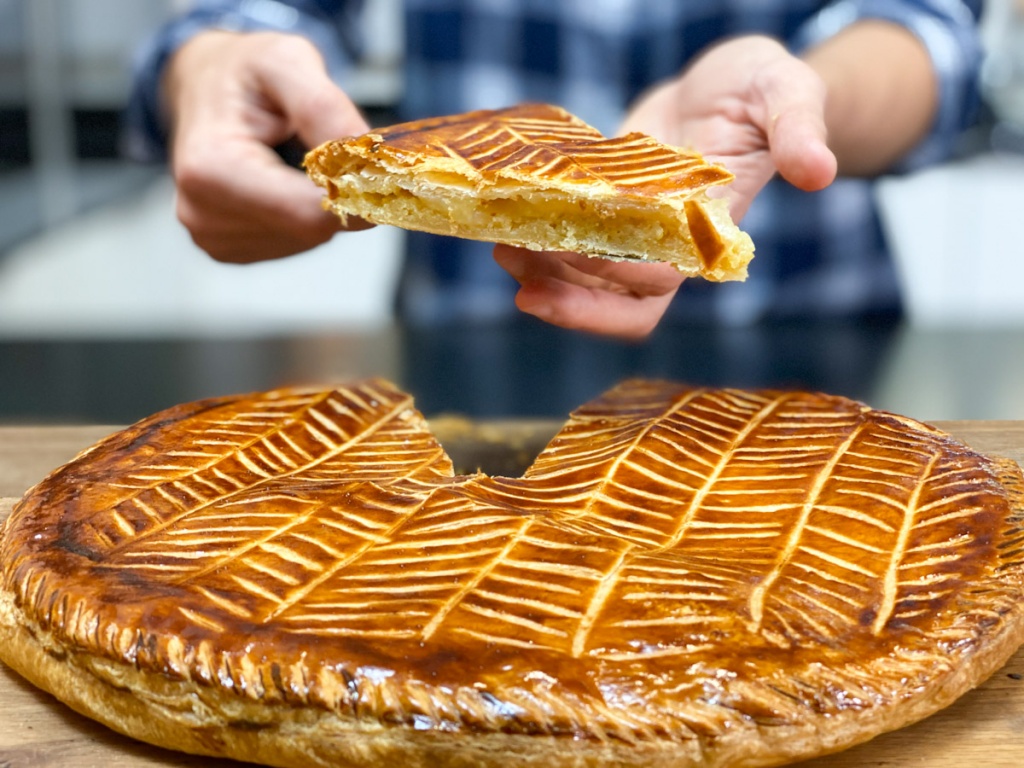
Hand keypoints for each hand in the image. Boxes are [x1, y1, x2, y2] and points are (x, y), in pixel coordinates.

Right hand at [165, 31, 371, 262]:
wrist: (206, 85)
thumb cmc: (243, 71)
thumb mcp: (286, 61)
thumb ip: (325, 108)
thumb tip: (369, 162)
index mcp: (212, 169)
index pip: (309, 214)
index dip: (355, 192)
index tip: (372, 162)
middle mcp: (203, 213)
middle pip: (313, 229)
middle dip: (339, 194)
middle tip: (338, 152)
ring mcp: (213, 238)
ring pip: (309, 239)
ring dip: (320, 202)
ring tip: (296, 160)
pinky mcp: (227, 249)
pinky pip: (294, 242)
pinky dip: (304, 214)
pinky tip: (283, 182)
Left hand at [494, 35, 836, 336]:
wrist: (732, 84)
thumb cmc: (764, 90)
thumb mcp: (788, 94)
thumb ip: (799, 128)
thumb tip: (819, 171)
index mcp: (711, 230)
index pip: (660, 279)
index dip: (611, 279)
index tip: (561, 254)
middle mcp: (673, 245)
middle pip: (621, 303)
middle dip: (568, 299)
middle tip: (518, 275)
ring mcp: (639, 235)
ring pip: (593, 286)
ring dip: (546, 280)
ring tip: (502, 253)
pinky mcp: (612, 216)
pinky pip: (575, 250)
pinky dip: (541, 250)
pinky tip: (507, 230)